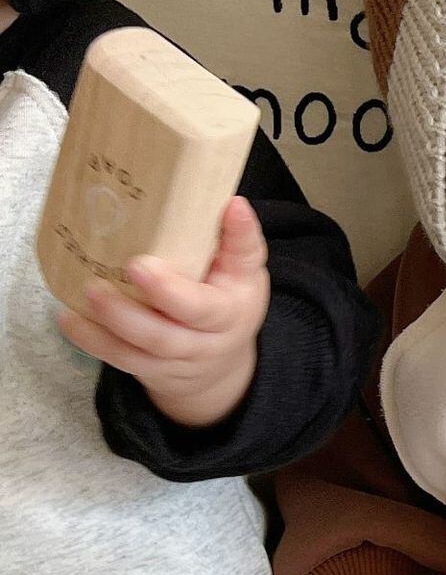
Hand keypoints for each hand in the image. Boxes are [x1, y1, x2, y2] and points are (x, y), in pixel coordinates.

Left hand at [56, 195, 270, 427]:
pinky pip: (119, 359)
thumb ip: (239, 241)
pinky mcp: (149, 370)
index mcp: (229, 315)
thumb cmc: (229, 299)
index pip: (203, 307)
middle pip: (166, 336)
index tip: (140, 264)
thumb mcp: (245, 272)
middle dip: (128, 313)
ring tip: (85, 293)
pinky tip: (69, 318)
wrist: (221, 362)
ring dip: (108, 325)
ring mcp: (176, 361)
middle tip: (97, 285)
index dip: (171, 291)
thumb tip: (233, 204)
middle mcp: (205, 344)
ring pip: (139, 350)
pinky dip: (91, 340)